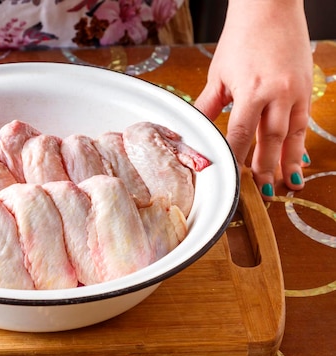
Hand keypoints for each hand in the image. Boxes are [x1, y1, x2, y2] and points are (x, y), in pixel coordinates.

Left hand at [194, 0, 312, 198]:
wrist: (269, 8)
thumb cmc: (240, 39)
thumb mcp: (219, 74)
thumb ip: (209, 105)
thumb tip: (196, 129)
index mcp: (251, 91)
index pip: (241, 134)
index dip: (237, 158)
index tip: (232, 178)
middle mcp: (277, 93)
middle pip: (270, 139)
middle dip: (266, 168)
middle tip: (264, 193)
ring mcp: (295, 91)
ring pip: (292, 134)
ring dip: (288, 161)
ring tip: (288, 185)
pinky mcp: (305, 87)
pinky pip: (304, 121)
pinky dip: (300, 142)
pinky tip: (299, 159)